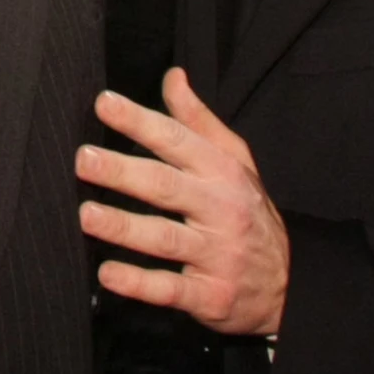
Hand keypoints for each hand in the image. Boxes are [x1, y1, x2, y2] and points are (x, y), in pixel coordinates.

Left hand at [77, 69, 290, 337]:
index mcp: (223, 172)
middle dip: (123, 172)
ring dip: (124, 227)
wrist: (288, 284)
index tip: (104, 104)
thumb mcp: (235, 161)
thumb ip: (199, 121)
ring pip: (165, 238)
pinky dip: (139, 283)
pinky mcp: (210, 296)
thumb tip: (172, 77)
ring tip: (87, 214)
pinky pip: (170, 289)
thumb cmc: (249, 212)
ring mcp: (217, 254)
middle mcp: (221, 210)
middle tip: (84, 160)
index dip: (140, 121)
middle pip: (166, 186)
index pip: (177, 140)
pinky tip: (107, 274)